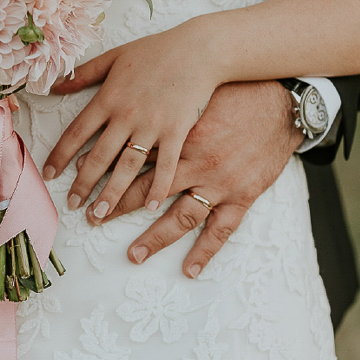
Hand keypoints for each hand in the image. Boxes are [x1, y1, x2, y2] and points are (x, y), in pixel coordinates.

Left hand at [44, 19, 220, 220]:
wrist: (199, 49)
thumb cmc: (156, 50)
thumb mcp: (115, 56)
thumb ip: (83, 73)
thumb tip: (54, 85)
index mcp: (108, 98)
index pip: (76, 132)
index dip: (60, 155)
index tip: (49, 174)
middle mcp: (126, 115)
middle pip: (99, 156)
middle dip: (83, 183)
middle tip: (72, 205)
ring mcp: (152, 126)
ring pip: (127, 166)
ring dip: (112, 193)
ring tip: (99, 213)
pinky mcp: (177, 132)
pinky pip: (165, 165)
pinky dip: (157, 187)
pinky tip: (148, 207)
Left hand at [92, 81, 303, 277]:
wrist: (281, 102)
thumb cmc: (235, 91)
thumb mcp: (192, 90)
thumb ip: (159, 100)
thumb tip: (123, 98)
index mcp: (179, 134)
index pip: (132, 155)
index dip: (104, 168)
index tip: (78, 179)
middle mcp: (195, 162)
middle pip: (148, 190)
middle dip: (118, 205)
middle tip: (92, 219)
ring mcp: (219, 182)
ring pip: (181, 215)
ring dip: (156, 237)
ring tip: (133, 255)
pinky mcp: (242, 195)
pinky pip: (221, 229)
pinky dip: (206, 251)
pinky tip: (190, 269)